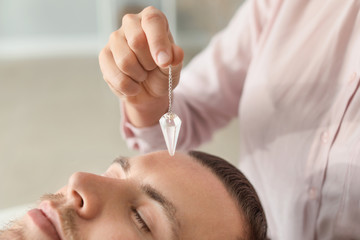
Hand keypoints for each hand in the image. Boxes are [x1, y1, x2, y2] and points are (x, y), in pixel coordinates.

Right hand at [99, 6, 183, 126]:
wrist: (148, 90)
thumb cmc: (161, 72)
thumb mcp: (174, 66)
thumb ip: (175, 59)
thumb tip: (176, 54)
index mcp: (151, 19)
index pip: (152, 20)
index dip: (158, 42)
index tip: (164, 62)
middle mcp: (131, 23)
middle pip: (137, 41)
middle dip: (149, 63)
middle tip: (153, 68)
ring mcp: (115, 38)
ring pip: (125, 61)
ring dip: (139, 76)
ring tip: (143, 75)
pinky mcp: (104, 55)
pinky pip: (116, 76)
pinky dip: (129, 87)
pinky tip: (133, 85)